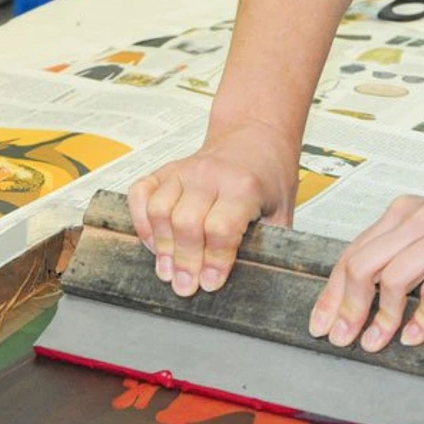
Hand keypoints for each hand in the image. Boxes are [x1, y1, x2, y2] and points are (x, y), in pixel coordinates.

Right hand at [128, 120, 298, 295]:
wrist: (254, 137)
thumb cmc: (267, 175)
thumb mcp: (282, 210)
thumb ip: (270, 242)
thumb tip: (256, 279)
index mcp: (243, 186)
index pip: (221, 228)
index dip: (215, 260)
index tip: (211, 283)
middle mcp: (210, 175)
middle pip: (186, 223)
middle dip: (184, 261)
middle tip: (185, 286)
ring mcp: (183, 171)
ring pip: (159, 210)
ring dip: (161, 246)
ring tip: (168, 270)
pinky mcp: (165, 171)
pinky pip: (140, 194)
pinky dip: (141, 221)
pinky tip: (153, 242)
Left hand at [308, 195, 423, 350]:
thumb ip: (400, 259)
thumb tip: (357, 301)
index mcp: (403, 213)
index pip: (352, 254)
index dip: (332, 294)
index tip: (321, 324)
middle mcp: (420, 216)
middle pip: (363, 265)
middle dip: (347, 308)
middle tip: (343, 339)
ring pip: (392, 279)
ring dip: (381, 319)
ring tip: (377, 343)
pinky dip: (421, 320)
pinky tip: (417, 336)